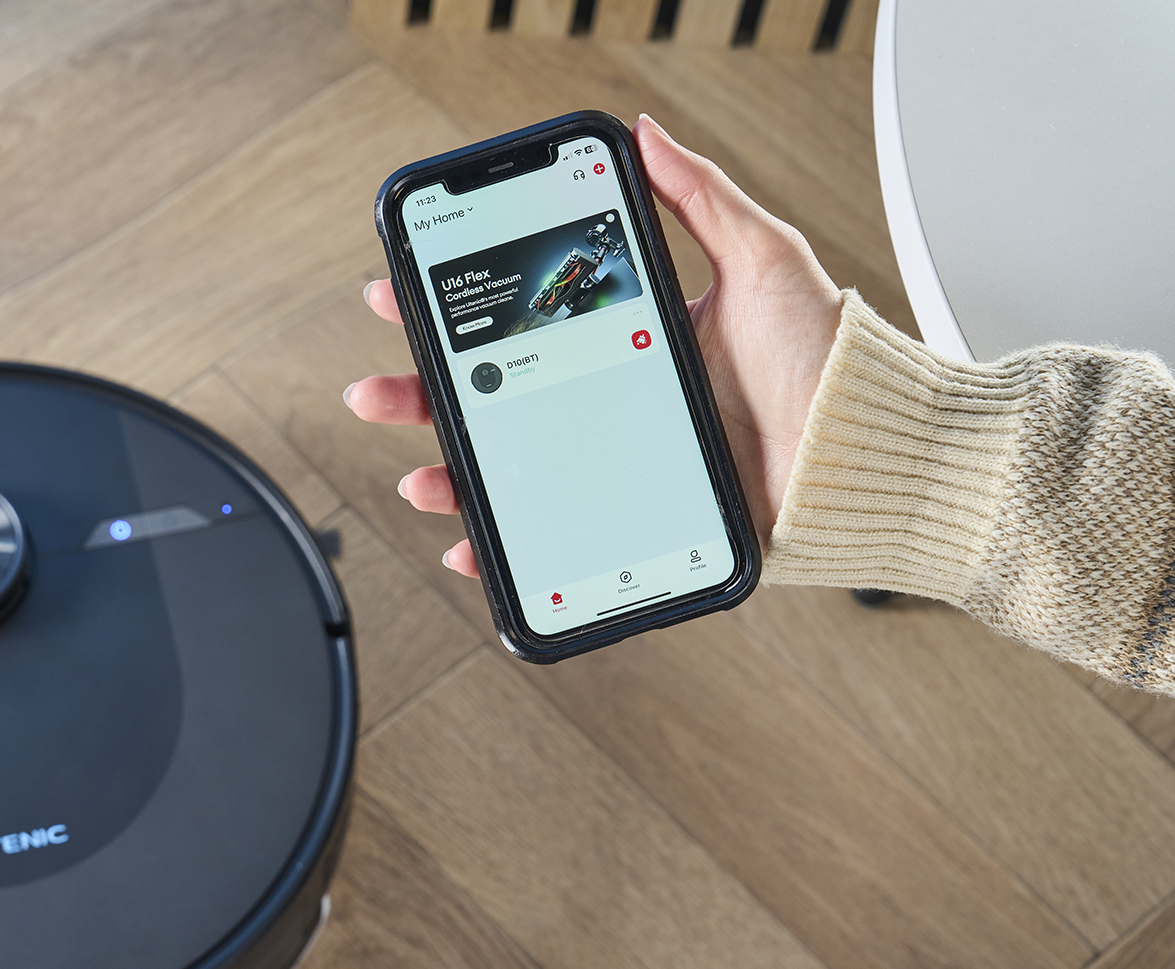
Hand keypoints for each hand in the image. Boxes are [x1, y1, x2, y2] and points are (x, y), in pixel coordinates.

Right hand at [345, 114, 843, 576]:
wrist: (876, 459)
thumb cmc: (835, 366)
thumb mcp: (763, 260)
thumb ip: (700, 197)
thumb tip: (647, 136)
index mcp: (632, 342)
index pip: (525, 324)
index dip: (457, 314)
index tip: (404, 296)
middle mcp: (617, 404)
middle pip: (498, 403)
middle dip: (423, 398)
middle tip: (375, 391)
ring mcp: (622, 467)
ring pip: (512, 475)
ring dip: (451, 475)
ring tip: (420, 475)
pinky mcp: (640, 525)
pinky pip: (556, 540)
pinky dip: (505, 551)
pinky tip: (472, 547)